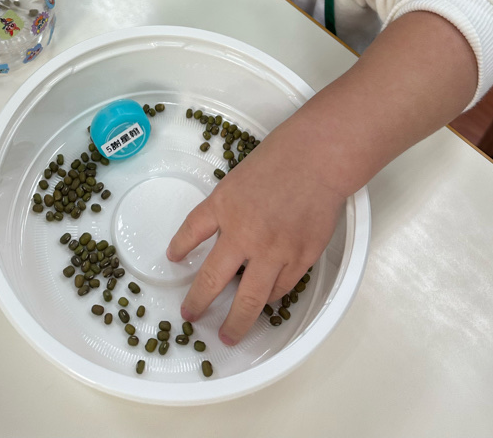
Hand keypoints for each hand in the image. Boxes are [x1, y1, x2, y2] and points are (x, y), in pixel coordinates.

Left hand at [166, 117, 346, 344]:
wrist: (318, 159)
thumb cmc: (282, 158)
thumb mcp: (240, 177)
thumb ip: (230, 207)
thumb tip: (225, 232)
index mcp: (223, 206)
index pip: (191, 233)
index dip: (179, 249)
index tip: (173, 260)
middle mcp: (244, 234)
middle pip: (212, 281)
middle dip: (198, 304)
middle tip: (191, 316)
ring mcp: (273, 251)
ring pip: (250, 300)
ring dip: (237, 321)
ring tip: (230, 334)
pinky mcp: (300, 259)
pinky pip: (281, 289)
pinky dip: (271, 297)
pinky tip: (265, 300)